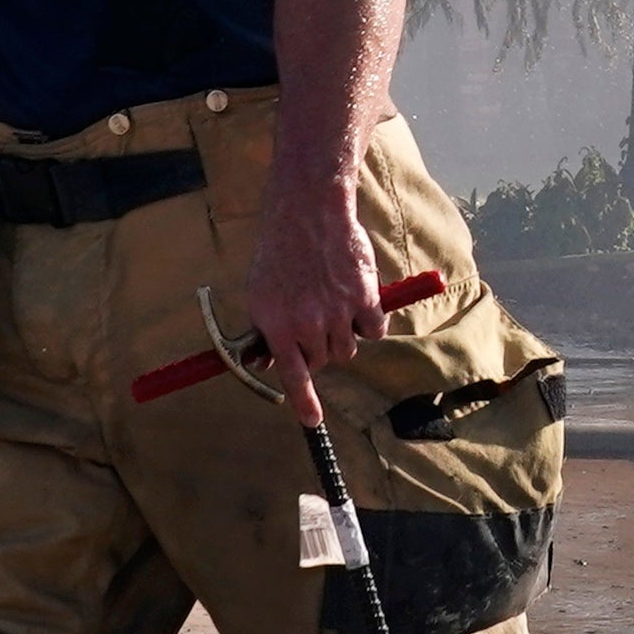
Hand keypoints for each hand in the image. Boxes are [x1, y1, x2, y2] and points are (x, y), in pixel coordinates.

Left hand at [238, 174, 385, 423]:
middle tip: (313, 319)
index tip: (312, 421)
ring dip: (343, 335)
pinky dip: (368, 321)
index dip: (304, 402)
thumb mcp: (259, 292)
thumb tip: (268, 362)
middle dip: (318, 348)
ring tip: (332, 303)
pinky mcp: (366, 299)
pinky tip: (356, 298)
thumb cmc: (279, 251)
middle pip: (323, 361)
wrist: (309, 212)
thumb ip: (267, 330)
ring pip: (348, 348)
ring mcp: (339, 313)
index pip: (292, 375)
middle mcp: (309, 324)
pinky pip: (374, 330)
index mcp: (278, 325)